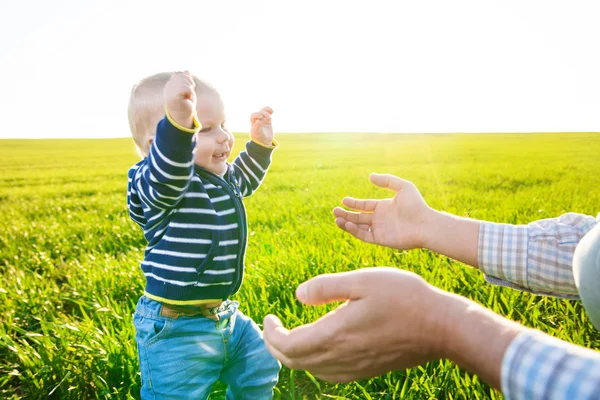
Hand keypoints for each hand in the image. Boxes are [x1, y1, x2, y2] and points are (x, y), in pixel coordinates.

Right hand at [164, 71, 196, 128]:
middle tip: (189, 94)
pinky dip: (189, 93)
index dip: (187, 78)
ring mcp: (170, 91)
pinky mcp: (173, 96)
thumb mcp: (187, 89)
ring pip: (184, 81)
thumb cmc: (185, 104)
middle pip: (182, 75)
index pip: (179, 74)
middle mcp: (168, 86)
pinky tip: (187, 98)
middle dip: (189, 83)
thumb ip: (186, 80)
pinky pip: (186, 88)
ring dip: (190, 89)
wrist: (182, 116)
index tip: (188, 88)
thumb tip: (187, 71)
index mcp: (170, 84)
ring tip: (187, 96)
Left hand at [250, 107, 273, 145]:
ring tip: (271, 113)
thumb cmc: (258, 137)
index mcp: (253, 122)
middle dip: (265, 113)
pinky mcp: (268, 120)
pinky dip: (270, 111)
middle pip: (260, 112)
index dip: (257, 114)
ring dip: (267, 111)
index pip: (253, 115)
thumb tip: (258, 120)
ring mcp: (263, 119)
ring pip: (264, 111)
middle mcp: (257, 119)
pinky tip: (272, 111)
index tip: (261, 117)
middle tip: (269, 118)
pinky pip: (269, 113)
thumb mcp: (256, 133)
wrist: (264, 141)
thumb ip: (256, 127)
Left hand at [263, 267, 448, 381]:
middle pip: (294, 362)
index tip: (268, 317)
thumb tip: (298, 295)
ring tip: (289, 336)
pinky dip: (313, 363)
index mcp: (335, 333)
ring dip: (293, 355)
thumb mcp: (362, 279)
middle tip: (272, 327)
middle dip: (275, 345)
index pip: (288, 345)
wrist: (441, 326)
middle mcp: (341, 356)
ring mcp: (355, 367)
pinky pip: (329, 374)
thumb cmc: (403, 296)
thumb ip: (326, 287)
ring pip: (311, 370)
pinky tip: (319, 349)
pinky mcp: (366, 370)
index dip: (271, 333)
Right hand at [333, 173, 432, 249]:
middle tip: (334, 210)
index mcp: (384, 207)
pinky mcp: (380, 240)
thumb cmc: (417, 205)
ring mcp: (380, 230)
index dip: (353, 203)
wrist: (425, 224)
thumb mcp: (403, 187)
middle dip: (346, 214)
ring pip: (358, 227)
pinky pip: (364, 236)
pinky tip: (347, 224)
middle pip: (358, 216)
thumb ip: (387, 181)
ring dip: (347, 223)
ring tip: (336, 218)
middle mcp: (380, 219)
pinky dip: (354, 231)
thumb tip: (370, 176)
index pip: (364, 206)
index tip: (343, 200)